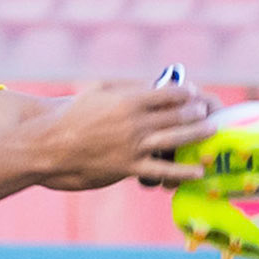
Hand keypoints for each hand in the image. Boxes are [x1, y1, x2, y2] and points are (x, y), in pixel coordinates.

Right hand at [30, 84, 216, 191]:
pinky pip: (161, 170)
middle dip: (197, 112)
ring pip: (175, 139)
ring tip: (211, 130)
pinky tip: (198, 170)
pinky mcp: (127, 168)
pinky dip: (182, 171)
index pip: (167, 93)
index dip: (185, 93)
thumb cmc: (70, 117)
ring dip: (197, 134)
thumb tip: (145, 88)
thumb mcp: (97, 93)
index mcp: (127, 100)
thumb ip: (123, 90)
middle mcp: (134, 122)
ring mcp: (132, 146)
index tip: (193, 94)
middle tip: (208, 111)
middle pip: (177, 115)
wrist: (47, 147)